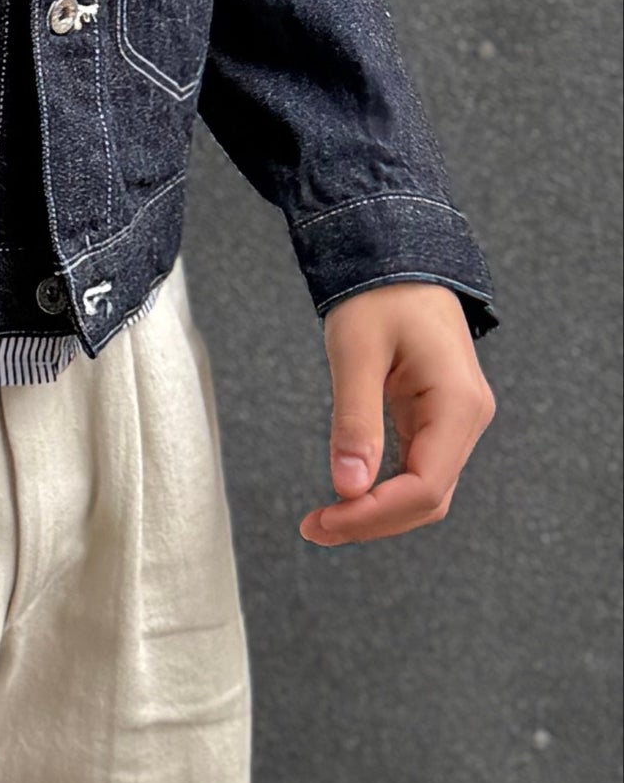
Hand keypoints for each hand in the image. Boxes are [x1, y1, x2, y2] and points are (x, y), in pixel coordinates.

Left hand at [299, 281, 495, 546]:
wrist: (397, 255)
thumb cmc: (377, 294)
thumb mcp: (357, 352)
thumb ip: (355, 420)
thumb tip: (346, 487)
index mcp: (458, 404)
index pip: (426, 486)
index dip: (375, 514)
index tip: (325, 522)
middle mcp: (468, 418)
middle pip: (429, 497)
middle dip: (373, 520)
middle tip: (314, 527)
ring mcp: (457, 419)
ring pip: (425, 488)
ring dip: (378, 510)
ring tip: (323, 519)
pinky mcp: (439, 415)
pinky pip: (418, 466)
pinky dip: (384, 487)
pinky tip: (348, 493)